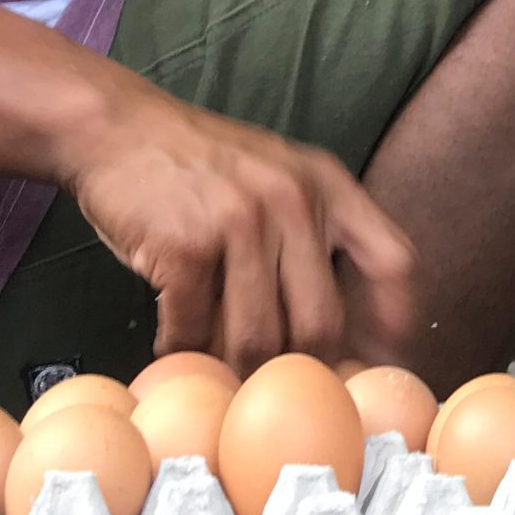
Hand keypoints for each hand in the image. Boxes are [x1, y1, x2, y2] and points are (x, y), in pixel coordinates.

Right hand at [60, 79, 417, 368]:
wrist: (118, 128)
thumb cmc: (200, 166)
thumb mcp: (279, 175)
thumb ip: (315, 234)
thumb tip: (343, 332)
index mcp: (328, 185)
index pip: (393, 262)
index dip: (396, 323)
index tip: (380, 366)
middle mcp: (294, 202)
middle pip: (322, 323)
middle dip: (300, 368)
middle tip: (275, 385)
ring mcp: (240, 222)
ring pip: (257, 339)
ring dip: (235, 367)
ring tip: (220, 367)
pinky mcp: (186, 247)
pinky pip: (194, 331)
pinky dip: (183, 350)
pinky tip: (176, 344)